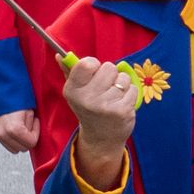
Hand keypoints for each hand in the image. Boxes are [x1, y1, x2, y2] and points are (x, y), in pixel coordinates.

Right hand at [0, 109, 40, 154]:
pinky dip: (11, 137)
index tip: (34, 122)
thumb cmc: (13, 96)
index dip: (35, 133)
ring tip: (20, 126)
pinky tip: (12, 126)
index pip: (31, 143)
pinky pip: (5, 142)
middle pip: (22, 148)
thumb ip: (32, 124)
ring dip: (19, 140)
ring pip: (13, 148)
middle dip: (28, 138)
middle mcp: (3, 134)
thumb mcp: (29, 110)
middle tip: (28, 125)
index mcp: (14, 129)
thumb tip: (33, 133)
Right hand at [62, 58, 138, 189]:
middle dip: (110, 75)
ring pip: (123, 78)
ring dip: (122, 85)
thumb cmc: (89, 108)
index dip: (94, 65)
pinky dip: (130, 94)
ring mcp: (104, 106)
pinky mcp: (121, 111)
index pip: (87, 63)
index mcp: (72, 90)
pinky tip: (121, 104)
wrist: (101, 138)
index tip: (93, 74)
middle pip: (109, 67)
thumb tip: (60, 55)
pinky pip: (133, 89)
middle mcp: (86, 98)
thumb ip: (69, 71)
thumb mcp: (76, 91)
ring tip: (113, 98)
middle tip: (105, 89)